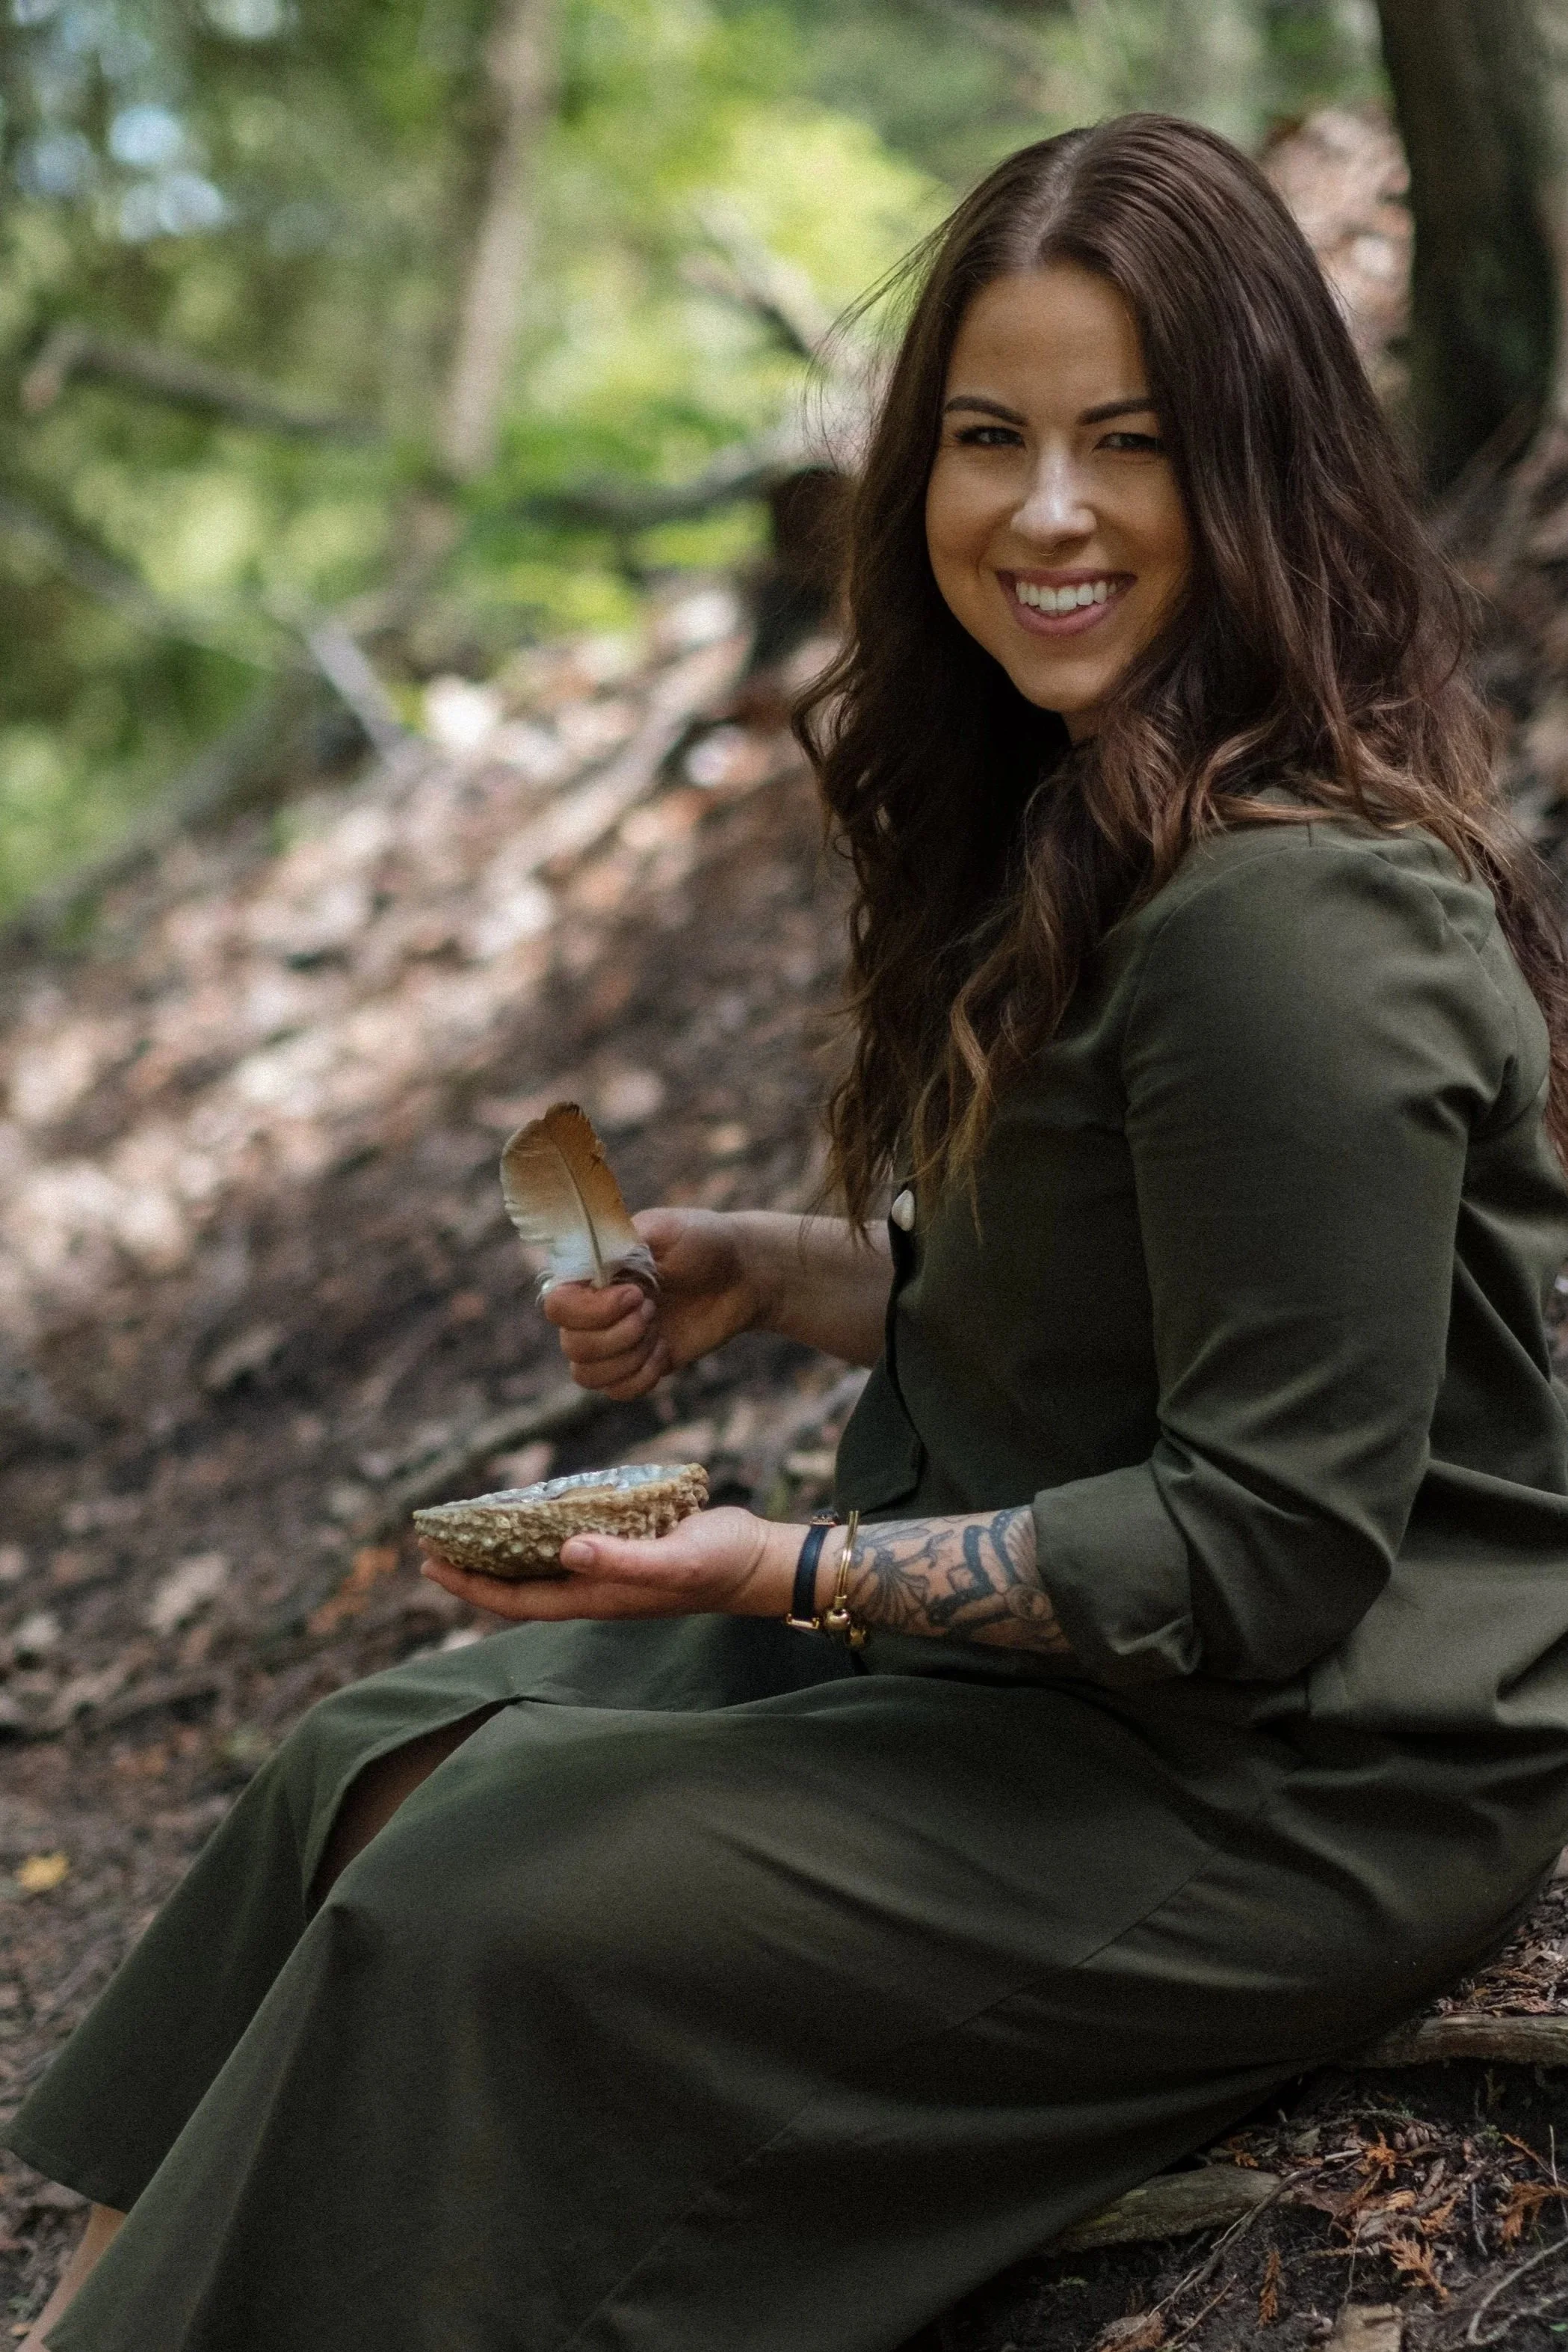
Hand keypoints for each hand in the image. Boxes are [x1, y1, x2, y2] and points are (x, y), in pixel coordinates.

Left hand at [418, 1506, 797, 1622]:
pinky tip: (533, 1514)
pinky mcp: (626, 1550)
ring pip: (540, 1568)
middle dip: (474, 1570)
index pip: (517, 1599)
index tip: (431, 1564)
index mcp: (597, 1597)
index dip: (471, 1586)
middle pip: (519, 1588)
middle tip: (432, 1543)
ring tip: (469, 1529)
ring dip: (502, 1553)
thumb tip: (565, 1553)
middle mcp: (596, 1589)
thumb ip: (622, 1561)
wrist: (761, 1561)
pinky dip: (538, 1533)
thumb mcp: (673, 1559)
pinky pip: (567, 1547)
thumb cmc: (720, 1562)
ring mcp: (610, 1573)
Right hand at [541, 1207, 761, 1399]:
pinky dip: (642, 1377)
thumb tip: (595, 1264)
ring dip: (629, 1357)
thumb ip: (624, 1243)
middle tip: (653, 1308)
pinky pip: (615, 1391)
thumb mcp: (665, 1229)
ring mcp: (612, 1340)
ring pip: (587, 1374)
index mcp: (591, 1272)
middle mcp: (592, 1308)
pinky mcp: (635, 1365)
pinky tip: (665, 1351)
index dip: (591, 1310)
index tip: (637, 1294)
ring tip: (658, 1330)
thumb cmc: (703, 1243)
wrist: (741, 1276)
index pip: (556, 1305)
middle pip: (571, 1345)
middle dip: (619, 1334)